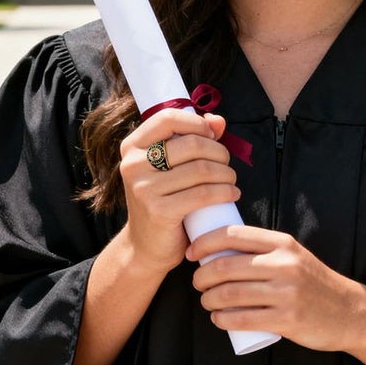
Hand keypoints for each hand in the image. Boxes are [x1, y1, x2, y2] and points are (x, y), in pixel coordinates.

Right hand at [118, 110, 240, 274]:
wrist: (146, 247)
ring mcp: (144, 188)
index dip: (197, 123)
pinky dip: (225, 192)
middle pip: (192, 144)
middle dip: (219, 152)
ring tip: (230, 180)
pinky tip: (232, 194)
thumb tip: (218, 121)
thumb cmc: (165, 198)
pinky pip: (203, 194)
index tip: (212, 136)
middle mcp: (133, 164)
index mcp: (133, 146)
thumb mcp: (172, 165)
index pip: (168, 117)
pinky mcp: (159, 211)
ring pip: (201, 169)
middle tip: (226, 164)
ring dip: (226, 173)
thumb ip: (194, 137)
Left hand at [188, 225, 359, 352]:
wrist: (349, 310)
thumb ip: (262, 249)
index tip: (192, 253)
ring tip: (206, 301)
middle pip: (226, 266)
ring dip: (208, 299)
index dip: (205, 242)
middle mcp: (283, 263)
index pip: (233, 234)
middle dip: (201, 276)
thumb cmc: (311, 280)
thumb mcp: (292, 254)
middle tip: (197, 282)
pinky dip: (222, 319)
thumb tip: (218, 248)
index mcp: (282, 242)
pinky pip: (243, 319)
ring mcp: (286, 292)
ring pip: (230, 294)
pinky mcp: (287, 319)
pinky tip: (218, 319)